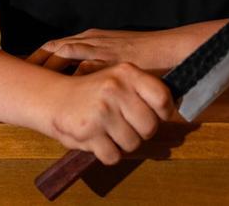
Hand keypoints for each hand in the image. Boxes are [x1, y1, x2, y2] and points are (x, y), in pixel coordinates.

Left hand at [27, 28, 182, 74]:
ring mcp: (100, 49)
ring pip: (63, 53)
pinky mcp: (109, 60)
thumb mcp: (118, 53)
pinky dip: (69, 78)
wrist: (171, 50)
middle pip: (54, 48)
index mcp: (92, 38)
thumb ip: (100, 62)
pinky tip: (58, 90)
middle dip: (34, 61)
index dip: (39, 58)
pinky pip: (83, 69)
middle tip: (14, 74)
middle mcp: (92, 40)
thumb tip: (85, 79)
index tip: (22, 69)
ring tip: (27, 81)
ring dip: (45, 66)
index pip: (58, 46)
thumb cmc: (148, 54)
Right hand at [41, 62, 178, 164]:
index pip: (162, 98)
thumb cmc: (94, 91)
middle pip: (150, 126)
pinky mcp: (88, 133)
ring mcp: (101, 112)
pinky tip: (101, 141)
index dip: (164, 112)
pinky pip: (113, 156)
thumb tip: (175, 107)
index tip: (158, 115)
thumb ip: (144, 89)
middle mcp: (115, 89)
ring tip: (113, 132)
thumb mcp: (119, 78)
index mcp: (126, 72)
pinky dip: (109, 154)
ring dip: (125, 143)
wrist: (53, 98)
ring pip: (133, 143)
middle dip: (143, 132)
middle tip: (131, 126)